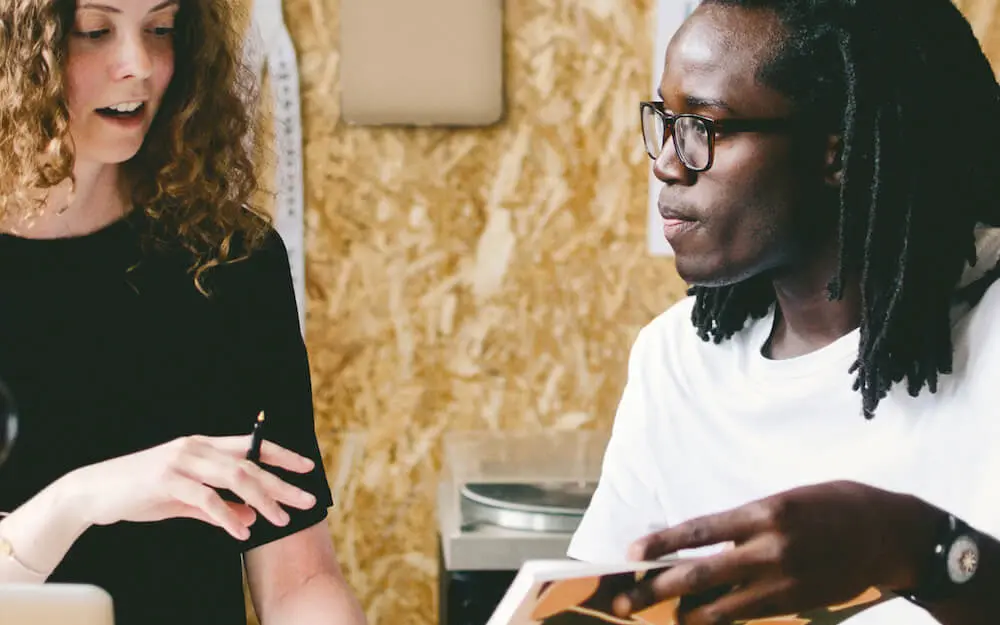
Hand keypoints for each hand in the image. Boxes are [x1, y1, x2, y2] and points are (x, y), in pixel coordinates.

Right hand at [66, 434, 318, 540]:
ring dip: (261, 500)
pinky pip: (206, 499)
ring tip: (280, 520)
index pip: (251, 446)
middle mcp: (196, 447)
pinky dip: (227, 517)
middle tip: (307, 499)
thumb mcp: (186, 499)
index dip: (281, 455)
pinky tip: (241, 533)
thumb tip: (252, 518)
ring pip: (234, 477)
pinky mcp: (167, 481)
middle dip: (281, 483)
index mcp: (203, 445)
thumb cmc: (142, 492)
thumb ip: (219, 507)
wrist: (94, 492)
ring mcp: (181, 462)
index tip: (307, 466)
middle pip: (250, 464)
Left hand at [614, 481, 941, 623]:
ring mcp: (783, 582)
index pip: (700, 530)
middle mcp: (769, 549)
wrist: (891, 536)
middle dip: (656, 589)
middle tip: (624, 601)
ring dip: (685, 612)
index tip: (631, 551)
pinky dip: (720, 618)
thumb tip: (698, 540)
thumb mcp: (784, 499)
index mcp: (764, 513)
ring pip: (719, 607)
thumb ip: (742, 521)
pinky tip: (701, 619)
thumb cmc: (834, 505)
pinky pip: (747, 615)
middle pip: (699, 575)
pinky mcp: (795, 605)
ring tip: (660, 615)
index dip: (662, 543)